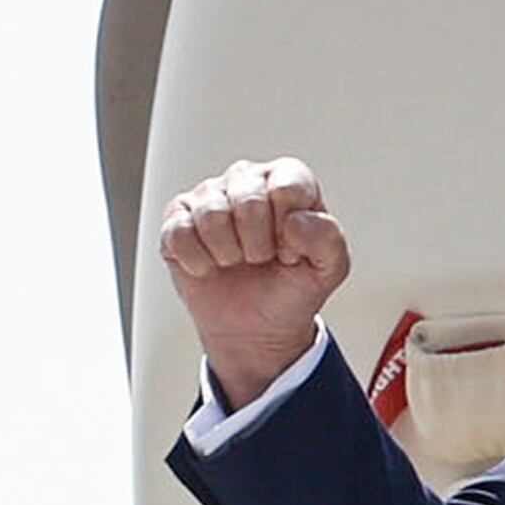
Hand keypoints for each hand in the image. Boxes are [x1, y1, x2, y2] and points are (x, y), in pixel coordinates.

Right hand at [159, 156, 350, 401]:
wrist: (256, 327)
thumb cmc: (292, 287)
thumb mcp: (328, 269)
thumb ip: (328, 240)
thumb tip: (294, 220)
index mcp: (287, 178)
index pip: (287, 189)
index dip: (290, 231)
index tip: (291, 251)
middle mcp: (246, 178)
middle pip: (249, 202)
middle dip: (259, 246)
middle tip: (262, 259)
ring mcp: (207, 196)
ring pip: (212, 216)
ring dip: (229, 254)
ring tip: (237, 261)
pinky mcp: (175, 220)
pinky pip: (179, 234)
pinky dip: (198, 263)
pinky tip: (210, 267)